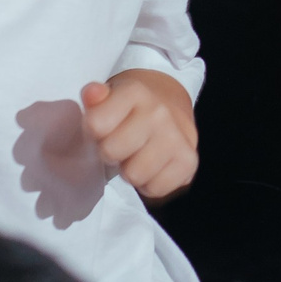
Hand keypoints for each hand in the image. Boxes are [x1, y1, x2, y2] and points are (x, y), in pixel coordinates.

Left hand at [82, 70, 199, 199]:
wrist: (171, 104)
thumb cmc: (132, 108)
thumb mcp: (110, 96)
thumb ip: (94, 97)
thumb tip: (92, 93)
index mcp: (135, 92)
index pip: (96, 124)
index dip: (93, 131)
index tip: (104, 127)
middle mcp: (159, 113)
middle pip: (111, 152)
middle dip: (111, 152)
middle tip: (121, 144)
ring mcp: (177, 137)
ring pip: (133, 175)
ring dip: (131, 170)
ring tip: (137, 156)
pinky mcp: (189, 161)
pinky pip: (155, 189)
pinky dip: (150, 183)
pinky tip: (152, 166)